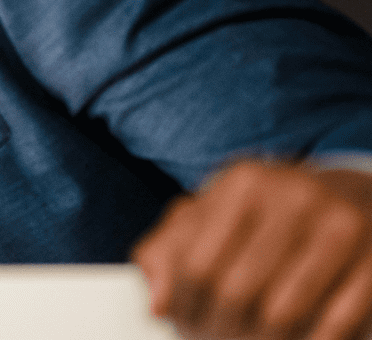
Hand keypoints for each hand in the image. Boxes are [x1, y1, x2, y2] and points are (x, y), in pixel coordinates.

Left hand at [133, 160, 371, 339]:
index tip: (185, 325)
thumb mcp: (212, 216)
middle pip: (237, 292)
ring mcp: (341, 225)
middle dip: (223, 331)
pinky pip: (339, 320)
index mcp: (242, 184)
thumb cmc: (264, 215)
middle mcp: (293, 196)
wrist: (349, 195)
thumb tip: (159, 303)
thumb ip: (170, 252)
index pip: (196, 264)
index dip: (186, 307)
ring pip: (284, 312)